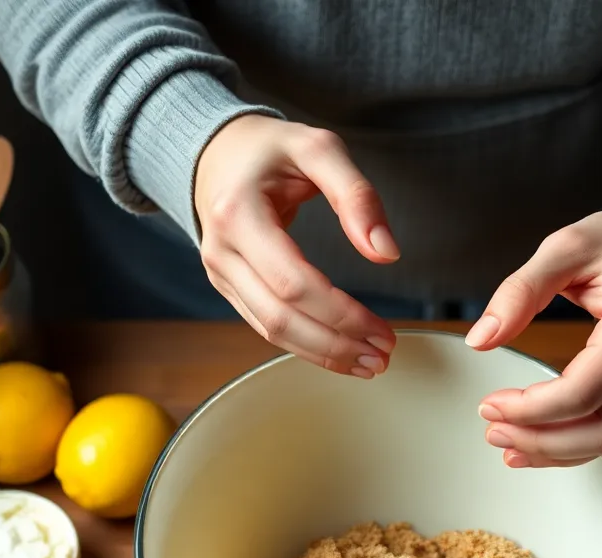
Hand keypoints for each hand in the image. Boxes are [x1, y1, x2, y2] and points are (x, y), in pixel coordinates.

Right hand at [195, 114, 398, 377]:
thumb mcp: (318, 149)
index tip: (382, 331)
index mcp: (238, 213)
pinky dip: (307, 346)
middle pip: (280, 318)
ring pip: (271, 332)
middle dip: (335, 344)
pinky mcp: (230, 288)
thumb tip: (386, 253)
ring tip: (369, 363)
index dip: (341, 314)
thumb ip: (357, 196)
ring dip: (323, 354)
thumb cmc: (270, 149)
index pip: (293, 282)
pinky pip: (267, 328)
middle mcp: (222, 251)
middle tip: (382, 356)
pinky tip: (341, 352)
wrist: (215, 153)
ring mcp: (220, 274)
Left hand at [466, 208, 601, 466]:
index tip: (489, 405)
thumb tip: (480, 339)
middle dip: (541, 441)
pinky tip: (539, 445)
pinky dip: (576, 447)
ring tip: (508, 445)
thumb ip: (519, 292)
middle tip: (492, 432)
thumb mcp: (563, 248)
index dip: (530, 409)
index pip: (582, 393)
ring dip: (556, 452)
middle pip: (601, 430)